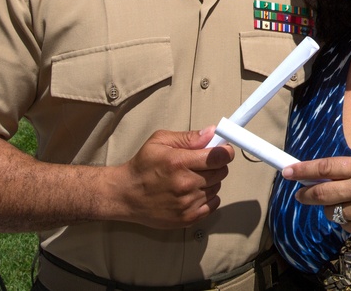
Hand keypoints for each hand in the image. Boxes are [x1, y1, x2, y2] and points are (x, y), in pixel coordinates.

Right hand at [114, 127, 234, 228]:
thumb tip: (212, 132)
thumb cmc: (142, 166)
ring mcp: (187, 204)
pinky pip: (213, 205)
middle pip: (221, 172)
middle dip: (217, 165)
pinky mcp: (188, 218)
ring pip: (217, 187)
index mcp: (179, 162)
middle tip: (203, 163)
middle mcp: (185, 184)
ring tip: (193, 178)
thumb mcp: (159, 142)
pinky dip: (208, 197)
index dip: (225, 151)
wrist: (125, 195)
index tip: (223, 150)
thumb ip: (188, 137)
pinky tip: (194, 192)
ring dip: (210, 181)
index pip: (219, 157)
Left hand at [284, 152, 350, 237]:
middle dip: (305, 194)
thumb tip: (330, 172)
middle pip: (320, 193)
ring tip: (338, 201)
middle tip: (300, 194)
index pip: (324, 168)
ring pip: (331, 211)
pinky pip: (345, 224)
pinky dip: (344, 218)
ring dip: (329, 206)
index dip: (302, 170)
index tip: (288, 172)